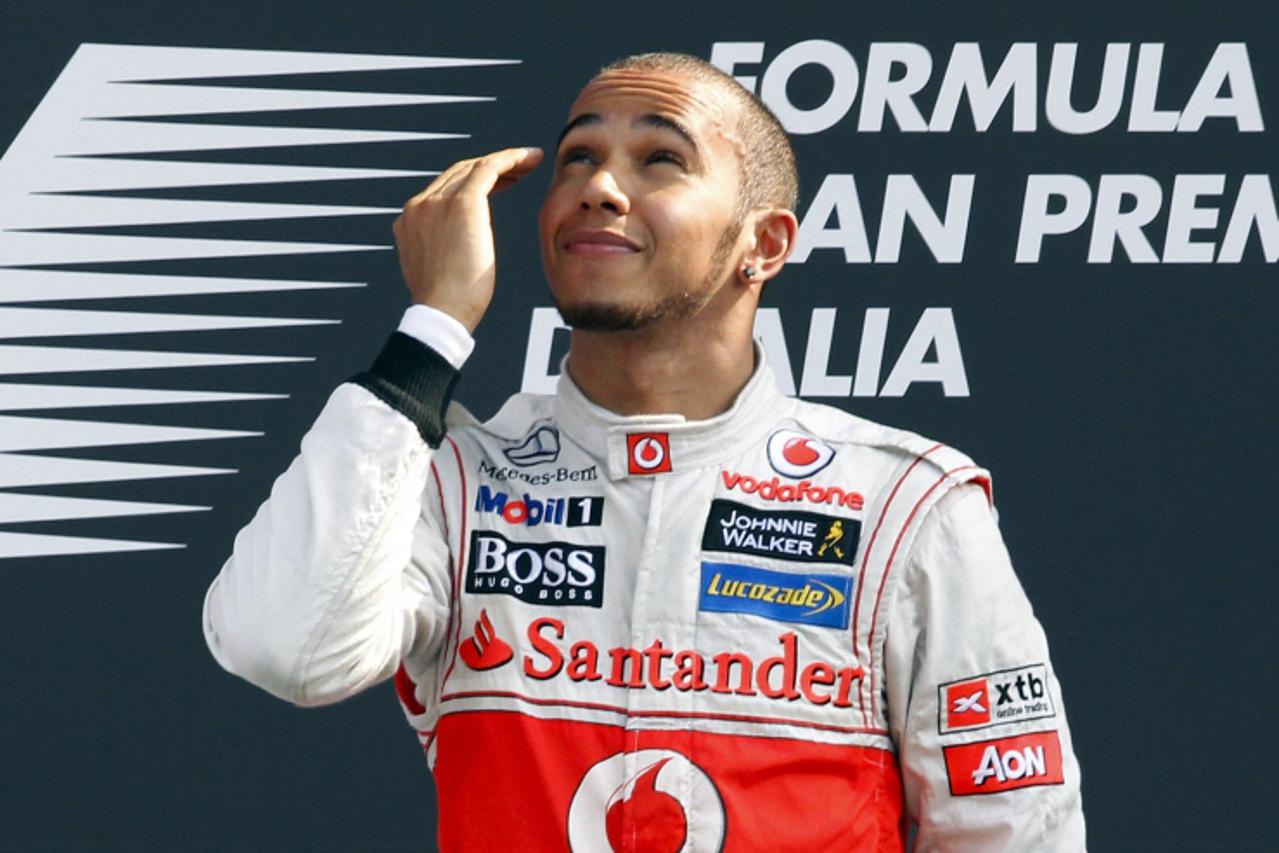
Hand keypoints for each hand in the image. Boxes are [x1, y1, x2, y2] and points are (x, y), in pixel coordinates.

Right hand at [392, 147, 543, 331]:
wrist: (442, 312)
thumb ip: (444, 249)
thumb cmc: (449, 304)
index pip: (444, 190)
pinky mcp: (461, 203)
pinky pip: (489, 168)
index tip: (501, 184)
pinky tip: (530, 159)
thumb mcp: (439, 269)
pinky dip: (511, 159)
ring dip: (505, 162)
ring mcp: (437, 202)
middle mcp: (420, 206)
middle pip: (458, 174)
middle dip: (491, 169)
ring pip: (474, 168)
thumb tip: (461, 249)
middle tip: (519, 170)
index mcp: (411, 222)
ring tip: (530, 162)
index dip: (474, 183)